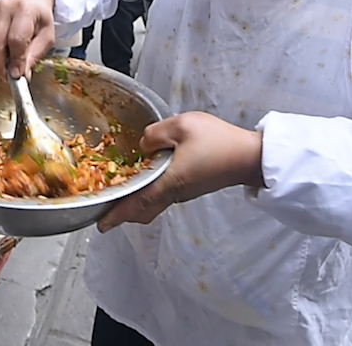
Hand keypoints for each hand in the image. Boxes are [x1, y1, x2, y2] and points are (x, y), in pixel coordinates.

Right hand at [0, 0, 55, 79]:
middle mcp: (5, 6)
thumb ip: (34, 56)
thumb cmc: (38, 18)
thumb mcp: (46, 37)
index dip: (15, 61)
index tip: (16, 74)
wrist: (30, 0)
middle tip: (6, 74)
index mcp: (25, 10)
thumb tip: (22, 74)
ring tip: (3, 58)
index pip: (16, 40)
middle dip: (0, 65)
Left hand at [97, 111, 263, 231]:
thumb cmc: (219, 141)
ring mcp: (185, 192)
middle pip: (143, 209)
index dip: (117, 215)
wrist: (251, 156)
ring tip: (122, 188)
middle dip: (123, 211)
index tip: (101, 225)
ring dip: (136, 200)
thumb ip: (156, 133)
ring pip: (153, 203)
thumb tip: (144, 145)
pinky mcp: (192, 187)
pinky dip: (150, 192)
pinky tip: (147, 177)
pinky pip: (165, 195)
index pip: (137, 203)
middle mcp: (175, 192)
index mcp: (169, 181)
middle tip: (107, 207)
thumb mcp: (182, 126)